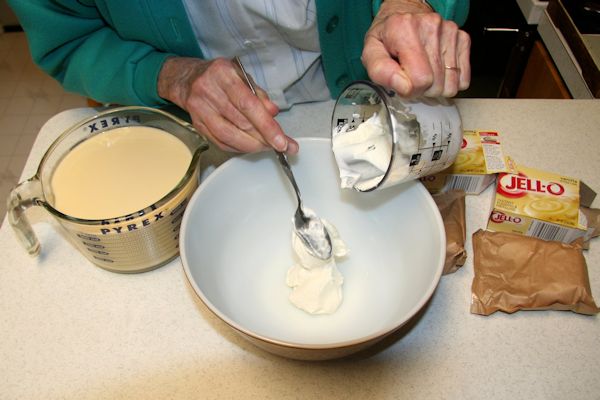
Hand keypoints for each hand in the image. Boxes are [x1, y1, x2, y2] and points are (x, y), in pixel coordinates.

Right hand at [157, 57, 297, 153]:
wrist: (187, 78)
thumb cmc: (220, 77)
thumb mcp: (242, 76)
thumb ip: (259, 94)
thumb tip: (273, 113)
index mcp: (223, 74)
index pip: (248, 105)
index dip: (267, 126)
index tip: (282, 141)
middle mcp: (209, 90)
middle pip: (241, 122)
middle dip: (264, 138)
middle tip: (281, 146)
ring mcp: (199, 108)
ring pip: (229, 136)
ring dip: (252, 145)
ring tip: (267, 146)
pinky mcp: (196, 124)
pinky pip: (220, 142)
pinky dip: (238, 147)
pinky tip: (250, 146)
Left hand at [362, 0, 470, 97]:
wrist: (405, 13)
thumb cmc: (387, 36)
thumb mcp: (371, 52)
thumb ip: (380, 71)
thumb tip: (403, 87)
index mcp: (403, 29)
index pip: (420, 79)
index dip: (410, 90)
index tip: (402, 82)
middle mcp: (430, 26)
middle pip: (436, 85)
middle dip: (422, 89)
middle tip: (411, 76)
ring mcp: (449, 31)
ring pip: (450, 85)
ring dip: (436, 86)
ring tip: (423, 72)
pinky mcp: (462, 37)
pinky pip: (463, 79)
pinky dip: (450, 81)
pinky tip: (437, 70)